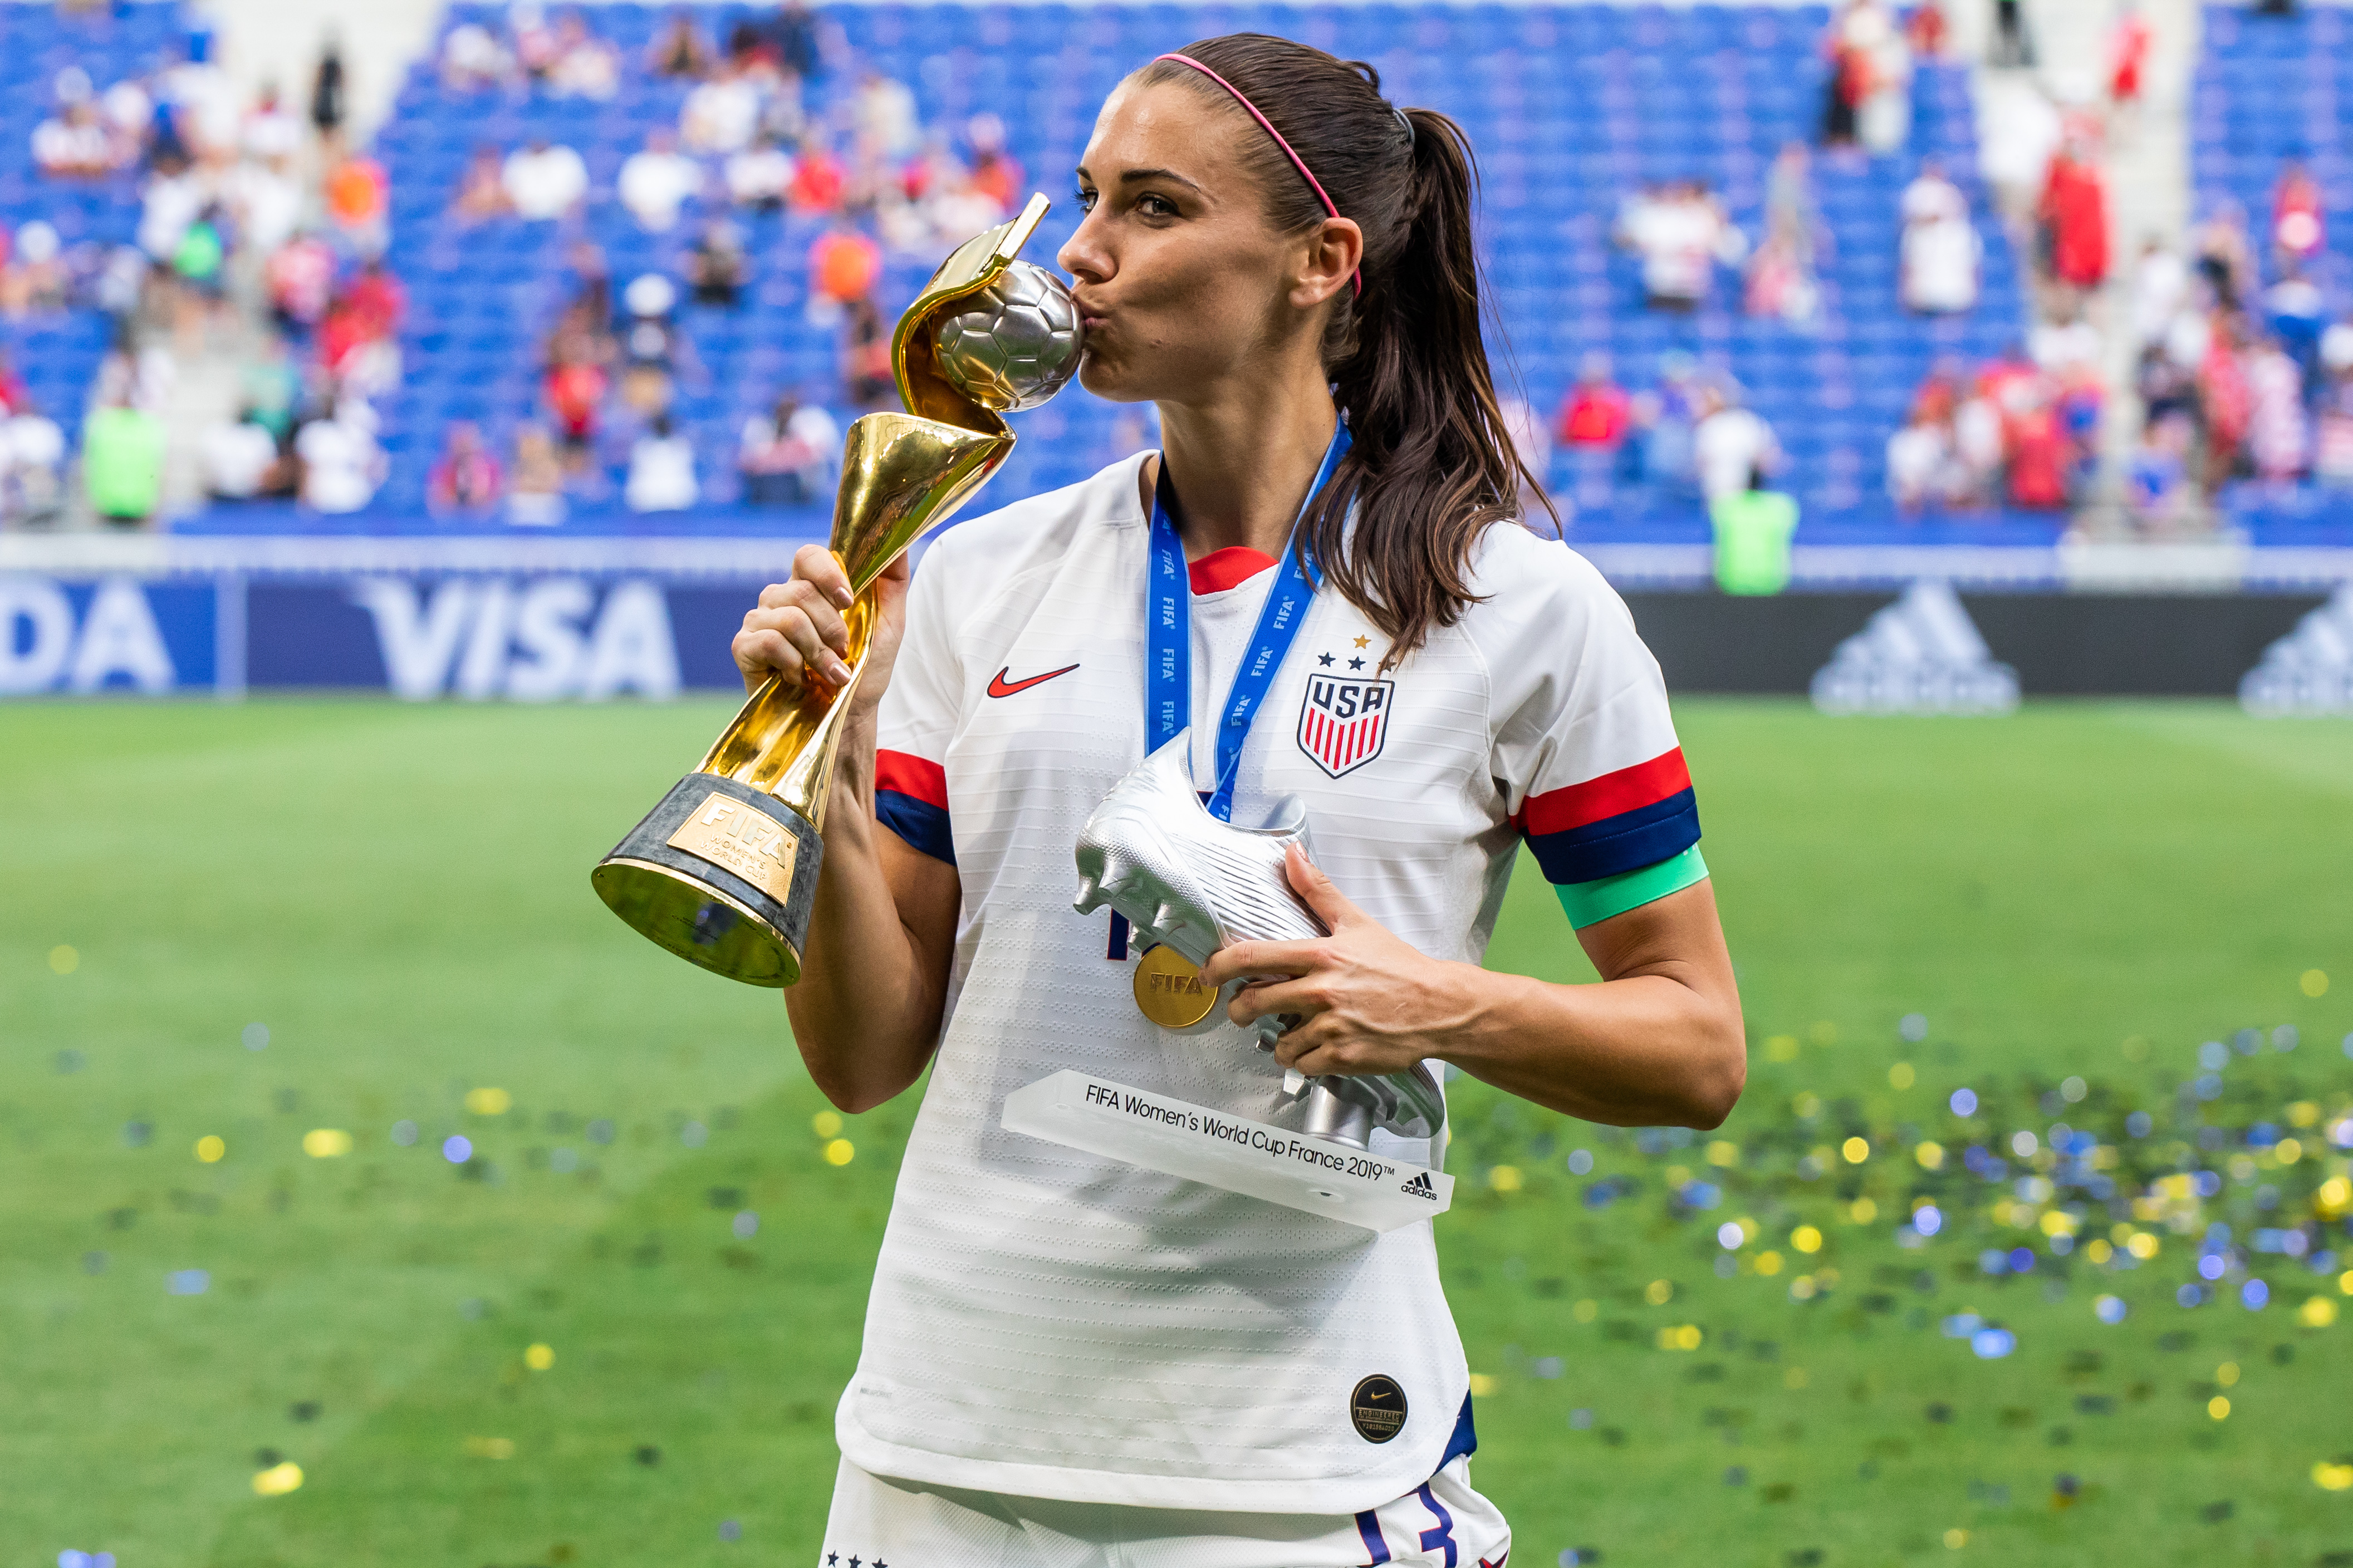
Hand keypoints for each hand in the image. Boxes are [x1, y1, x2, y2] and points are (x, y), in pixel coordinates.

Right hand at [731, 542, 911, 708]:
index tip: (849, 602)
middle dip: (832, 628)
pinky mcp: (743, 648)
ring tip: (828, 672)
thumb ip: (892, 580)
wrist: (848, 718)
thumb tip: (898, 541)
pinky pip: (767, 640)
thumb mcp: (889, 624)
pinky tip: (799, 678)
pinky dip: (792, 664)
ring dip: (818, 652)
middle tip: (843, 652)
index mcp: (812, 586)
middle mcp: (781, 598)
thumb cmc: (865, 671)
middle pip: (801, 591)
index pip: (809, 556)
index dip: (828, 574)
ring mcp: (759, 621)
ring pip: (789, 617)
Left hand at [1196, 846, 1480, 1080]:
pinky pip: (1302, 1065)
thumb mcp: (1356, 923)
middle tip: (1242, 1010)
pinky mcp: (1343, 1057)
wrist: (1439, 1007)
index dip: (1218, 967)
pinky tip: (1317, 1047)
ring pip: (1277, 1042)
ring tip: (1294, 1030)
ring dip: (1279, 1039)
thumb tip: (1291, 854)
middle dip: (1239, 1010)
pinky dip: (1304, 1060)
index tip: (1207, 974)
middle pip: (1252, 1003)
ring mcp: (1331, 1027)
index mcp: (1320, 956)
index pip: (1251, 957)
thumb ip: (1317, 891)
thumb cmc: (1399, 966)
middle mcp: (1320, 992)